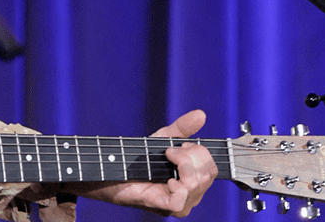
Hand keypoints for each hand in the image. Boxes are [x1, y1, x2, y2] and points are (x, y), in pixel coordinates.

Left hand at [74, 109, 217, 216]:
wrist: (113, 170)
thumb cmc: (137, 159)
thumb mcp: (162, 140)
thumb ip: (182, 128)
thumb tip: (201, 114)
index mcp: (193, 180)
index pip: (212, 168)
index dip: (199, 152)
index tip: (177, 146)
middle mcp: (191, 195)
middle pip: (207, 174)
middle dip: (190, 156)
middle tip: (169, 153)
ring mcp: (180, 204)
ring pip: (196, 184)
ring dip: (181, 165)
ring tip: (166, 161)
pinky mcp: (165, 208)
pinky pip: (181, 199)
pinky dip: (177, 187)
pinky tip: (168, 181)